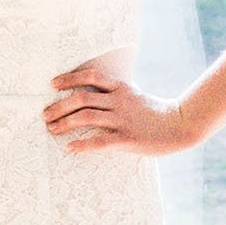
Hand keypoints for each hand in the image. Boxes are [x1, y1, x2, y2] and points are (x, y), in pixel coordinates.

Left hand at [43, 61, 193, 155]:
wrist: (180, 125)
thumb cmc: (153, 111)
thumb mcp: (134, 94)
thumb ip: (114, 93)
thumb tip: (89, 95)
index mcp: (120, 88)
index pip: (91, 77)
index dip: (70, 78)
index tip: (53, 84)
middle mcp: (119, 101)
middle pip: (82, 98)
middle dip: (60, 106)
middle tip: (45, 115)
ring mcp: (122, 119)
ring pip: (87, 117)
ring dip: (65, 123)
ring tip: (52, 129)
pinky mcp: (127, 138)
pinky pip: (100, 141)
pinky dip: (83, 144)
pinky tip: (70, 148)